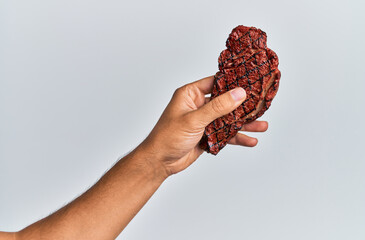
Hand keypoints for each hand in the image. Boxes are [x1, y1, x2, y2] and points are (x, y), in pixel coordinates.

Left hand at [139, 76, 268, 175]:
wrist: (159, 162)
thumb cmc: (167, 137)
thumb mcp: (194, 120)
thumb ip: (217, 107)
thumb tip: (238, 94)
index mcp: (190, 94)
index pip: (215, 83)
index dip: (232, 83)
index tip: (250, 82)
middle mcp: (198, 105)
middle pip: (225, 102)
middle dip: (242, 106)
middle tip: (260, 106)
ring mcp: (203, 121)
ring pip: (228, 119)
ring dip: (243, 123)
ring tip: (262, 125)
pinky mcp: (207, 135)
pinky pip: (225, 134)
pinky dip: (237, 137)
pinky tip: (250, 140)